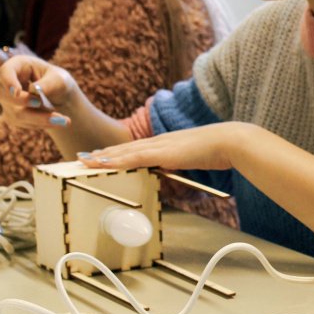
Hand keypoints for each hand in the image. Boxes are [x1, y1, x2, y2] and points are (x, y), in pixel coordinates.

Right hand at [0, 55, 76, 128]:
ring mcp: (7, 101)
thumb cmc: (59, 82)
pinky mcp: (12, 116)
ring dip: (41, 118)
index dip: (8, 81)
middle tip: (41, 103)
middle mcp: (7, 83)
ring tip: (64, 120)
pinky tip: (58, 121)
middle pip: (1, 93)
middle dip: (22, 101)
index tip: (17, 91)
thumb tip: (33, 91)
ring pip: (15, 113)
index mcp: (18, 66)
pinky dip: (42, 123)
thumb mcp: (59, 80)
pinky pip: (23, 123)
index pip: (5, 71)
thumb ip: (48, 84)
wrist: (62, 99)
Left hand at [78, 123, 253, 171]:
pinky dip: (116, 160)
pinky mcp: (163, 152)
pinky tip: (102, 163)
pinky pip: (134, 157)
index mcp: (168, 142)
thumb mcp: (197, 159)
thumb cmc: (220, 150)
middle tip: (83, 157)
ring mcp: (161, 145)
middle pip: (125, 148)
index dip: (118, 152)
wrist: (231, 141)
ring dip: (103, 156)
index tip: (103, 155)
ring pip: (125, 151)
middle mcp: (160, 141)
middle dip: (104, 153)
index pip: (137, 147)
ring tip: (85, 160)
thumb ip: (184, 164)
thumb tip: (177, 172)